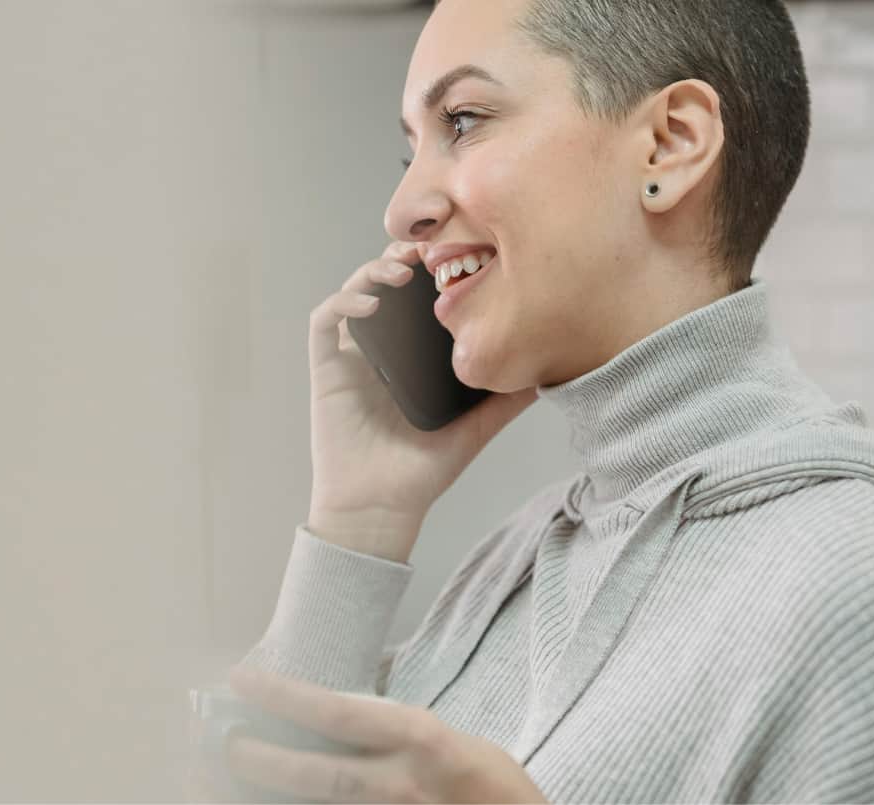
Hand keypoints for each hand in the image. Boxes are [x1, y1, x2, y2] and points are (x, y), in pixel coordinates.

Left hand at [220, 665, 546, 803]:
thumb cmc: (490, 786)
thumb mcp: (450, 738)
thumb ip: (393, 725)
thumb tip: (336, 704)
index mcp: (422, 741)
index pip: (339, 713)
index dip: (284, 697)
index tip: (243, 682)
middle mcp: (404, 785)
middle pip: (315, 774)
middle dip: (259, 760)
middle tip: (218, 743)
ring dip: (266, 797)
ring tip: (216, 783)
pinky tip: (264, 804)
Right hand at [307, 241, 536, 561]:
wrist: (379, 508)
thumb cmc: (421, 472)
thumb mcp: (475, 428)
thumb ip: (506, 399)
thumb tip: (549, 370)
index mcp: (413, 355)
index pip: (421, 297)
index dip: (435, 269)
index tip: (461, 255)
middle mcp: (381, 347)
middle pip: (386, 283)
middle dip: (405, 256)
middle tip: (431, 250)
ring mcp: (351, 355)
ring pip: (354, 291)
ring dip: (374, 271)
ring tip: (402, 272)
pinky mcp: (326, 368)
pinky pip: (324, 321)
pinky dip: (344, 303)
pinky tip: (371, 305)